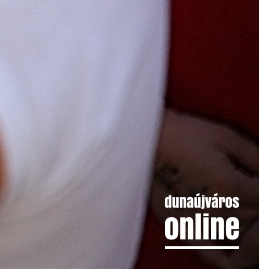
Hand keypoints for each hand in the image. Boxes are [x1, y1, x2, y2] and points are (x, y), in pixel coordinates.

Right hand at [152, 109, 258, 268]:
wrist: (141, 138)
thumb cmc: (181, 133)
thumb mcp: (225, 136)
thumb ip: (256, 157)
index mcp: (233, 188)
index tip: (251, 174)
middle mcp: (221, 211)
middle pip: (257, 218)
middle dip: (254, 201)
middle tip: (237, 185)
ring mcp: (203, 222)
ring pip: (241, 236)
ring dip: (247, 225)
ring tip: (233, 204)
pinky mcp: (184, 226)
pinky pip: (211, 255)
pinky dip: (225, 261)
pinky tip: (235, 262)